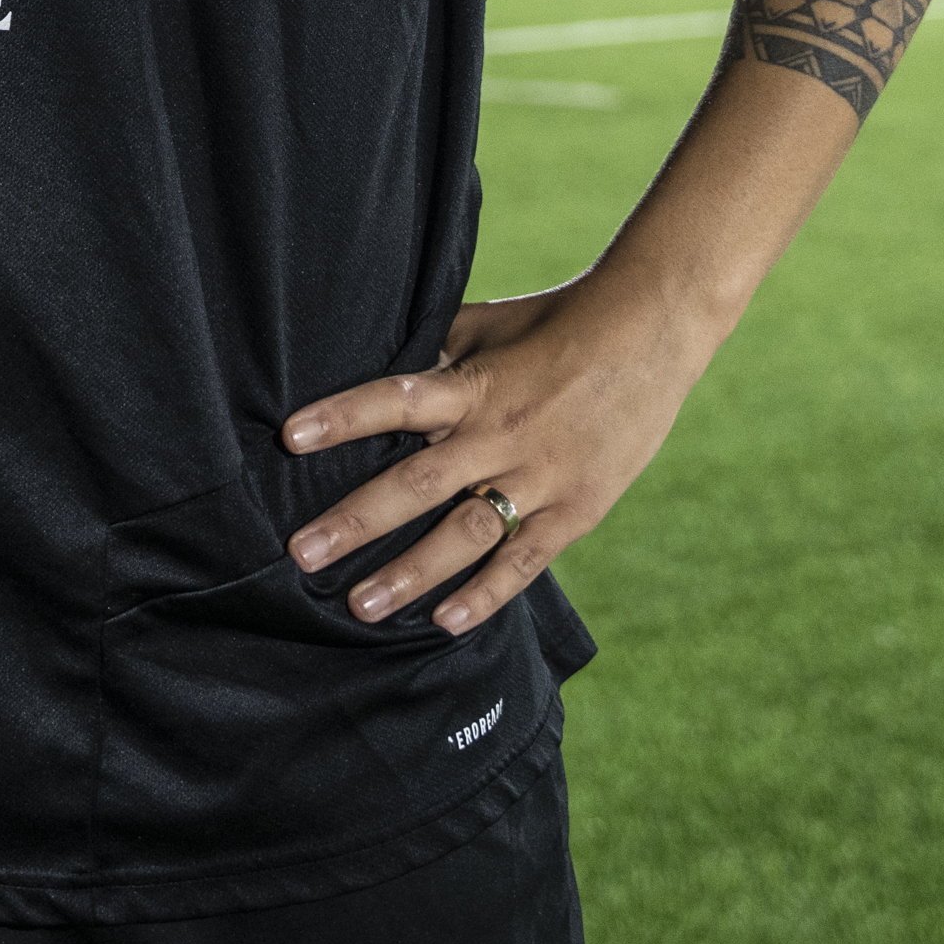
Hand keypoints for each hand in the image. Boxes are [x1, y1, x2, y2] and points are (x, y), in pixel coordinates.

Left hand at [277, 268, 719, 636]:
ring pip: (466, 534)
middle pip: (419, 484)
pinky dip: (486, 593)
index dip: (344, 417)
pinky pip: (525, 560)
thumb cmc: (558, 321)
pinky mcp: (577, 509)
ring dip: (411, 573)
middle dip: (356, 520)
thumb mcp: (488, 324)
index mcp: (476, 384)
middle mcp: (502, 434)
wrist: (653, 331)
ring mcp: (542, 477)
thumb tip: (377, 362)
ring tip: (360, 606)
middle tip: (302, 553)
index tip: (290, 436)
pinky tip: (444, 622)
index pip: (396, 400)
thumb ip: (436, 351)